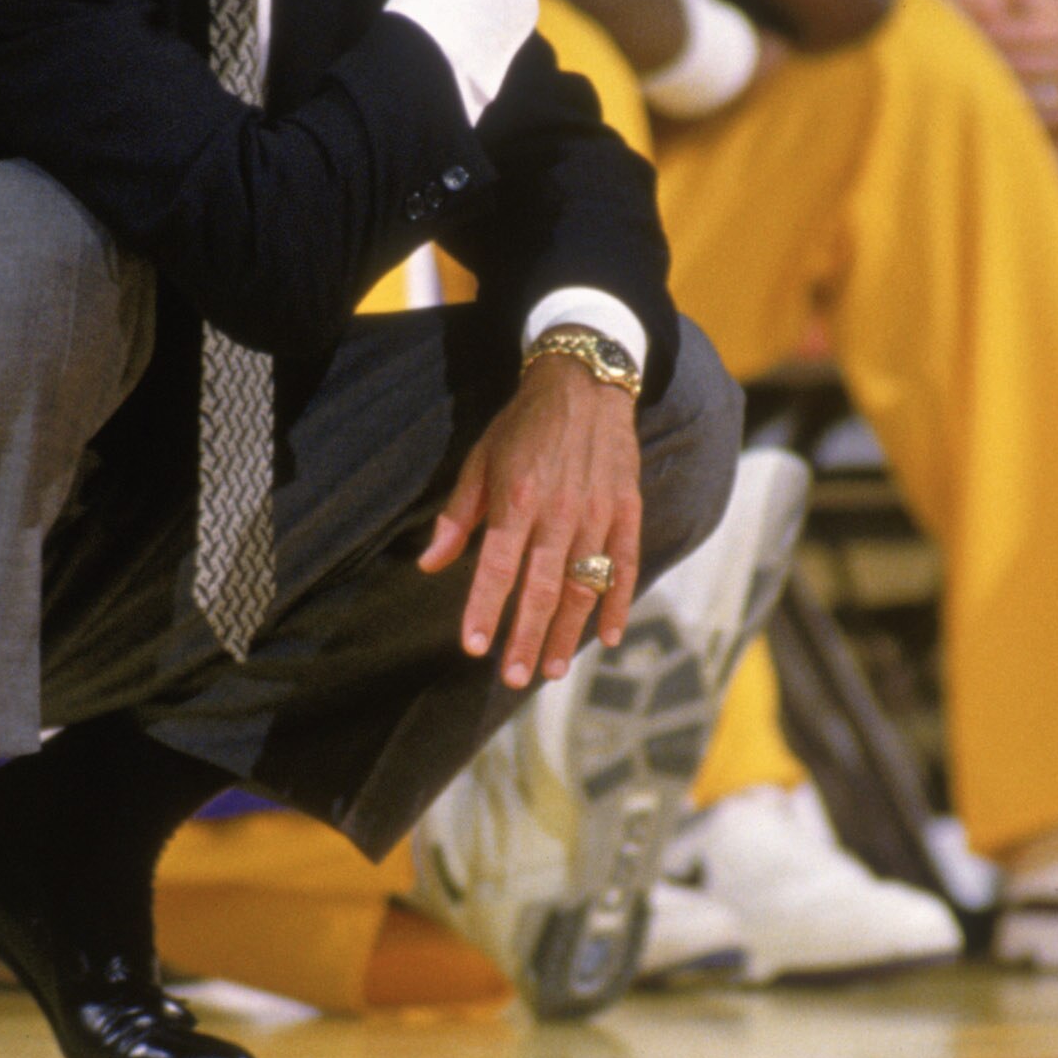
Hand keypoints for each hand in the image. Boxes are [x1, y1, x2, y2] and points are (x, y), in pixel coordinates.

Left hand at [419, 348, 641, 686]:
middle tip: (514, 677)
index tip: (474, 647)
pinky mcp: (627, 509)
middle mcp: (559, 511)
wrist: (585, 380)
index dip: (485, 609)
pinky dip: (617, 603)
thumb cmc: (523, 424)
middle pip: (542, 589)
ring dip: (568, 633)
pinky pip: (624, 565)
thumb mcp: (480, 460)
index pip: (496, 567)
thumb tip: (430, 565)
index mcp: (516, 498)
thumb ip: (457, 517)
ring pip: (583, 586)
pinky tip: (608, 637)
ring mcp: (598, 513)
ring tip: (553, 670)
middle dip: (527, 638)